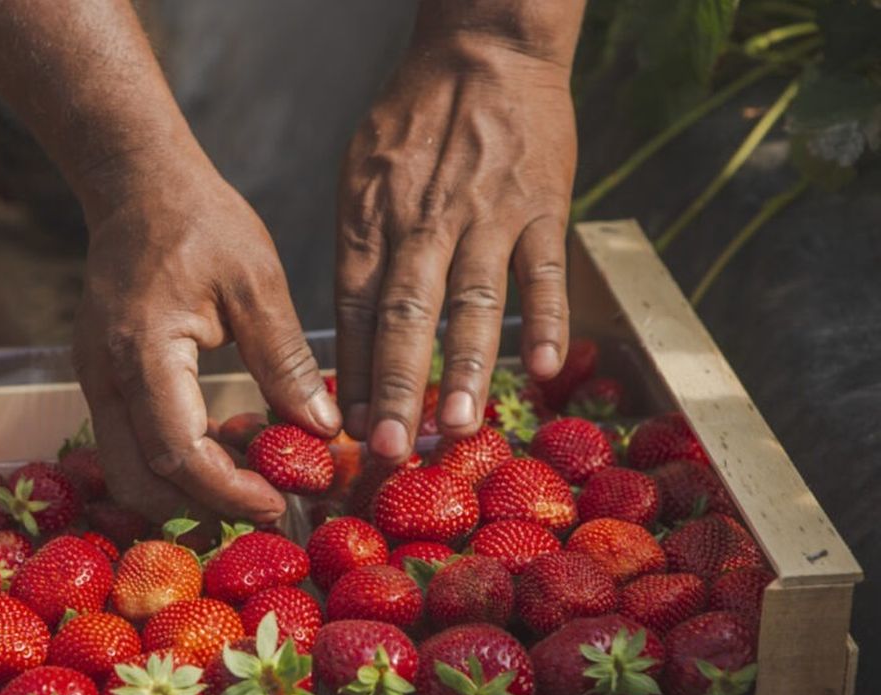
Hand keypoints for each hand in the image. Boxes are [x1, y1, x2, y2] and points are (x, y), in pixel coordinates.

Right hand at [74, 147, 341, 522]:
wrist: (137, 186)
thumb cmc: (201, 222)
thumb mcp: (257, 280)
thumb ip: (283, 358)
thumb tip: (321, 428)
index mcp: (143, 350)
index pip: (178, 451)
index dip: (228, 491)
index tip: (279, 503)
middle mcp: (105, 376)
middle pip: (141, 481)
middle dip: (201, 510)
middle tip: (266, 510)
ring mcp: (94, 381)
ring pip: (129, 472)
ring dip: (185, 496)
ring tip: (251, 487)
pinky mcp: (101, 381)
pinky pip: (130, 446)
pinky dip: (173, 467)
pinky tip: (225, 454)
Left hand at [335, 35, 576, 459]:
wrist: (484, 50)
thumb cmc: (415, 124)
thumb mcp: (362, 176)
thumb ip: (361, 252)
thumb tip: (350, 338)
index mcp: (372, 218)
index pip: (353, 309)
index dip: (350, 373)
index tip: (346, 431)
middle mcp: (423, 222)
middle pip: (405, 314)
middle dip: (394, 385)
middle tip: (389, 449)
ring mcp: (486, 215)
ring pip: (473, 300)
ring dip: (464, 366)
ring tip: (456, 425)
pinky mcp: (542, 205)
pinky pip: (543, 271)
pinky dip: (545, 320)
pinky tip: (541, 369)